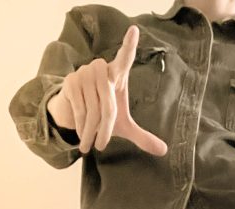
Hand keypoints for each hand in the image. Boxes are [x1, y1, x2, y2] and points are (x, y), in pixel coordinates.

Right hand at [47, 25, 166, 155]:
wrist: (73, 113)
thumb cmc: (102, 115)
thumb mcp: (123, 126)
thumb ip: (142, 136)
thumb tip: (164, 151)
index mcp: (117, 74)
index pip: (125, 58)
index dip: (129, 45)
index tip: (133, 30)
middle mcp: (101, 69)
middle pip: (109, 106)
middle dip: (105, 130)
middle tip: (101, 146)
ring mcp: (84, 73)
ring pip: (94, 110)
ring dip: (91, 132)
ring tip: (88, 144)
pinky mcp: (71, 82)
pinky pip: (80, 109)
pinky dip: (81, 126)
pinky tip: (80, 132)